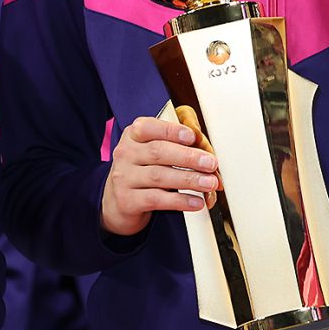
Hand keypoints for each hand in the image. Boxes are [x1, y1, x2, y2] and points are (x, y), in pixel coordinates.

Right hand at [100, 114, 218, 236]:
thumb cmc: (143, 170)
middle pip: (158, 152)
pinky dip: (180, 200)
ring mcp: (124, 178)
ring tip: (209, 183)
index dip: (171, 130)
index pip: (149, 127)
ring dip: (189, 179)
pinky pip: (157, 199)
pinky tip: (196, 201)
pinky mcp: (127, 201)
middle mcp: (125, 154)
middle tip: (211, 163)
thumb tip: (205, 148)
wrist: (118, 202)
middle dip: (188, 157)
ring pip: (159, 176)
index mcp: (133, 135)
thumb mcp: (152, 151)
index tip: (192, 136)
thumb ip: (175, 144)